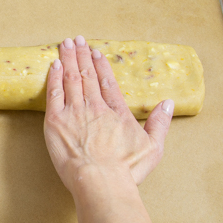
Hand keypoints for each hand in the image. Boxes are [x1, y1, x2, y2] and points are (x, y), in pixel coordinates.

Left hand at [44, 36, 173, 193]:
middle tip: (78, 40)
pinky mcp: (55, 121)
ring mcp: (74, 112)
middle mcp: (94, 106)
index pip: (107, 81)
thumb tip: (168, 103)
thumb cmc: (125, 170)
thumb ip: (160, 124)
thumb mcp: (153, 148)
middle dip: (82, 55)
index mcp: (115, 112)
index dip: (100, 65)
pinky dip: (54, 77)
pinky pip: (54, 93)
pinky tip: (55, 64)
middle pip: (87, 75)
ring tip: (66, 44)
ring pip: (71, 78)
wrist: (99, 182)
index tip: (96, 52)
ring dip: (69, 59)